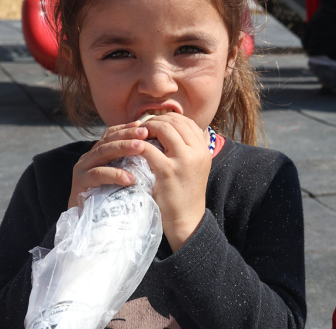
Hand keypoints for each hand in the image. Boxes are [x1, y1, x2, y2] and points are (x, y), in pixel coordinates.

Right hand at [69, 122, 148, 208]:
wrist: (91, 224)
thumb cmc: (113, 198)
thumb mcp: (124, 176)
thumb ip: (133, 163)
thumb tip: (156, 150)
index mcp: (100, 152)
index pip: (112, 133)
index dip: (127, 128)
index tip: (145, 126)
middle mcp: (90, 157)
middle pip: (109, 140)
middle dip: (128, 135)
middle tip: (146, 133)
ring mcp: (83, 168)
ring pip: (103, 152)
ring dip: (123, 148)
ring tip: (141, 148)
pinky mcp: (79, 183)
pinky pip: (98, 174)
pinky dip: (115, 174)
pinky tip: (130, 178)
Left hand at [138, 113, 210, 251]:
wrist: (186, 218)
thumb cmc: (185, 193)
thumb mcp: (193, 167)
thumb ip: (186, 149)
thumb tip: (169, 129)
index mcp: (204, 149)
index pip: (187, 121)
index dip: (169, 117)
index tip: (155, 122)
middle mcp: (197, 152)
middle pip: (175, 122)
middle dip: (155, 120)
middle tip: (141, 127)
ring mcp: (184, 160)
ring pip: (163, 129)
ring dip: (146, 128)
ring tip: (136, 135)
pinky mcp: (167, 171)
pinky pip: (149, 148)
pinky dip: (138, 144)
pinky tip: (131, 147)